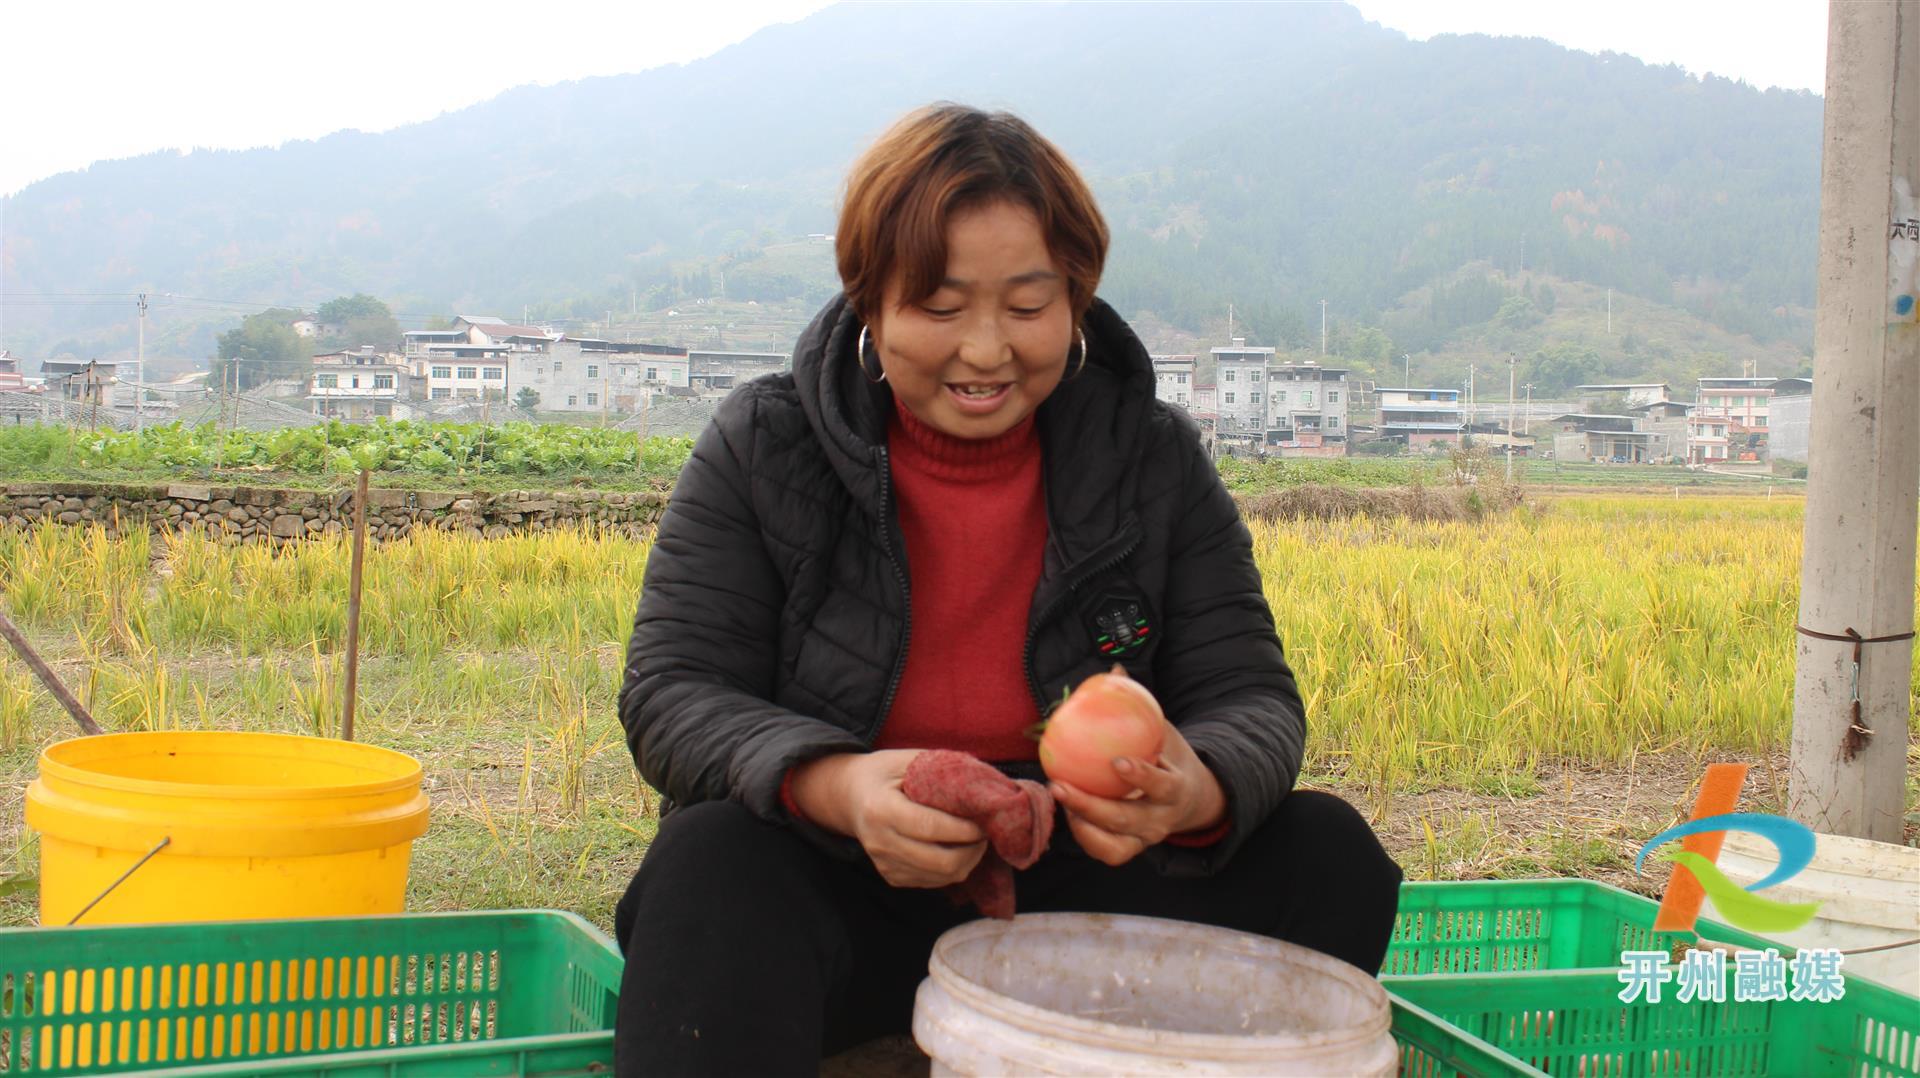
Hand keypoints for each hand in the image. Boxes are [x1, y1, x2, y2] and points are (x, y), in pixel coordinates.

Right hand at [789, 749, 988, 887]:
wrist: (848, 796)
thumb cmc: (883, 773)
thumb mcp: (907, 760)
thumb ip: (942, 769)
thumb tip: (986, 786)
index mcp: (881, 809)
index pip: (929, 827)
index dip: (963, 830)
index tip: (984, 823)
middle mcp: (879, 842)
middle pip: (939, 861)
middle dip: (972, 851)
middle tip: (985, 834)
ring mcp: (883, 863)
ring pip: (940, 876)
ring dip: (966, 862)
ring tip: (974, 841)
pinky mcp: (890, 876)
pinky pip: (931, 882)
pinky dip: (951, 869)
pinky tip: (955, 849)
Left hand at [1048, 722, 1225, 866]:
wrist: (1191, 799)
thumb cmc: (1169, 758)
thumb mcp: (1164, 732)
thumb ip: (1141, 706)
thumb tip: (1115, 671)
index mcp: (1176, 790)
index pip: (1162, 786)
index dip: (1142, 777)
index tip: (1118, 762)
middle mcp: (1162, 820)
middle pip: (1127, 820)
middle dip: (1091, 806)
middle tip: (1059, 785)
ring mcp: (1146, 839)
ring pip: (1114, 846)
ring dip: (1082, 825)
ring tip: (1059, 797)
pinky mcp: (1130, 849)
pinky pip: (1105, 851)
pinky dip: (1084, 836)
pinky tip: (1066, 810)